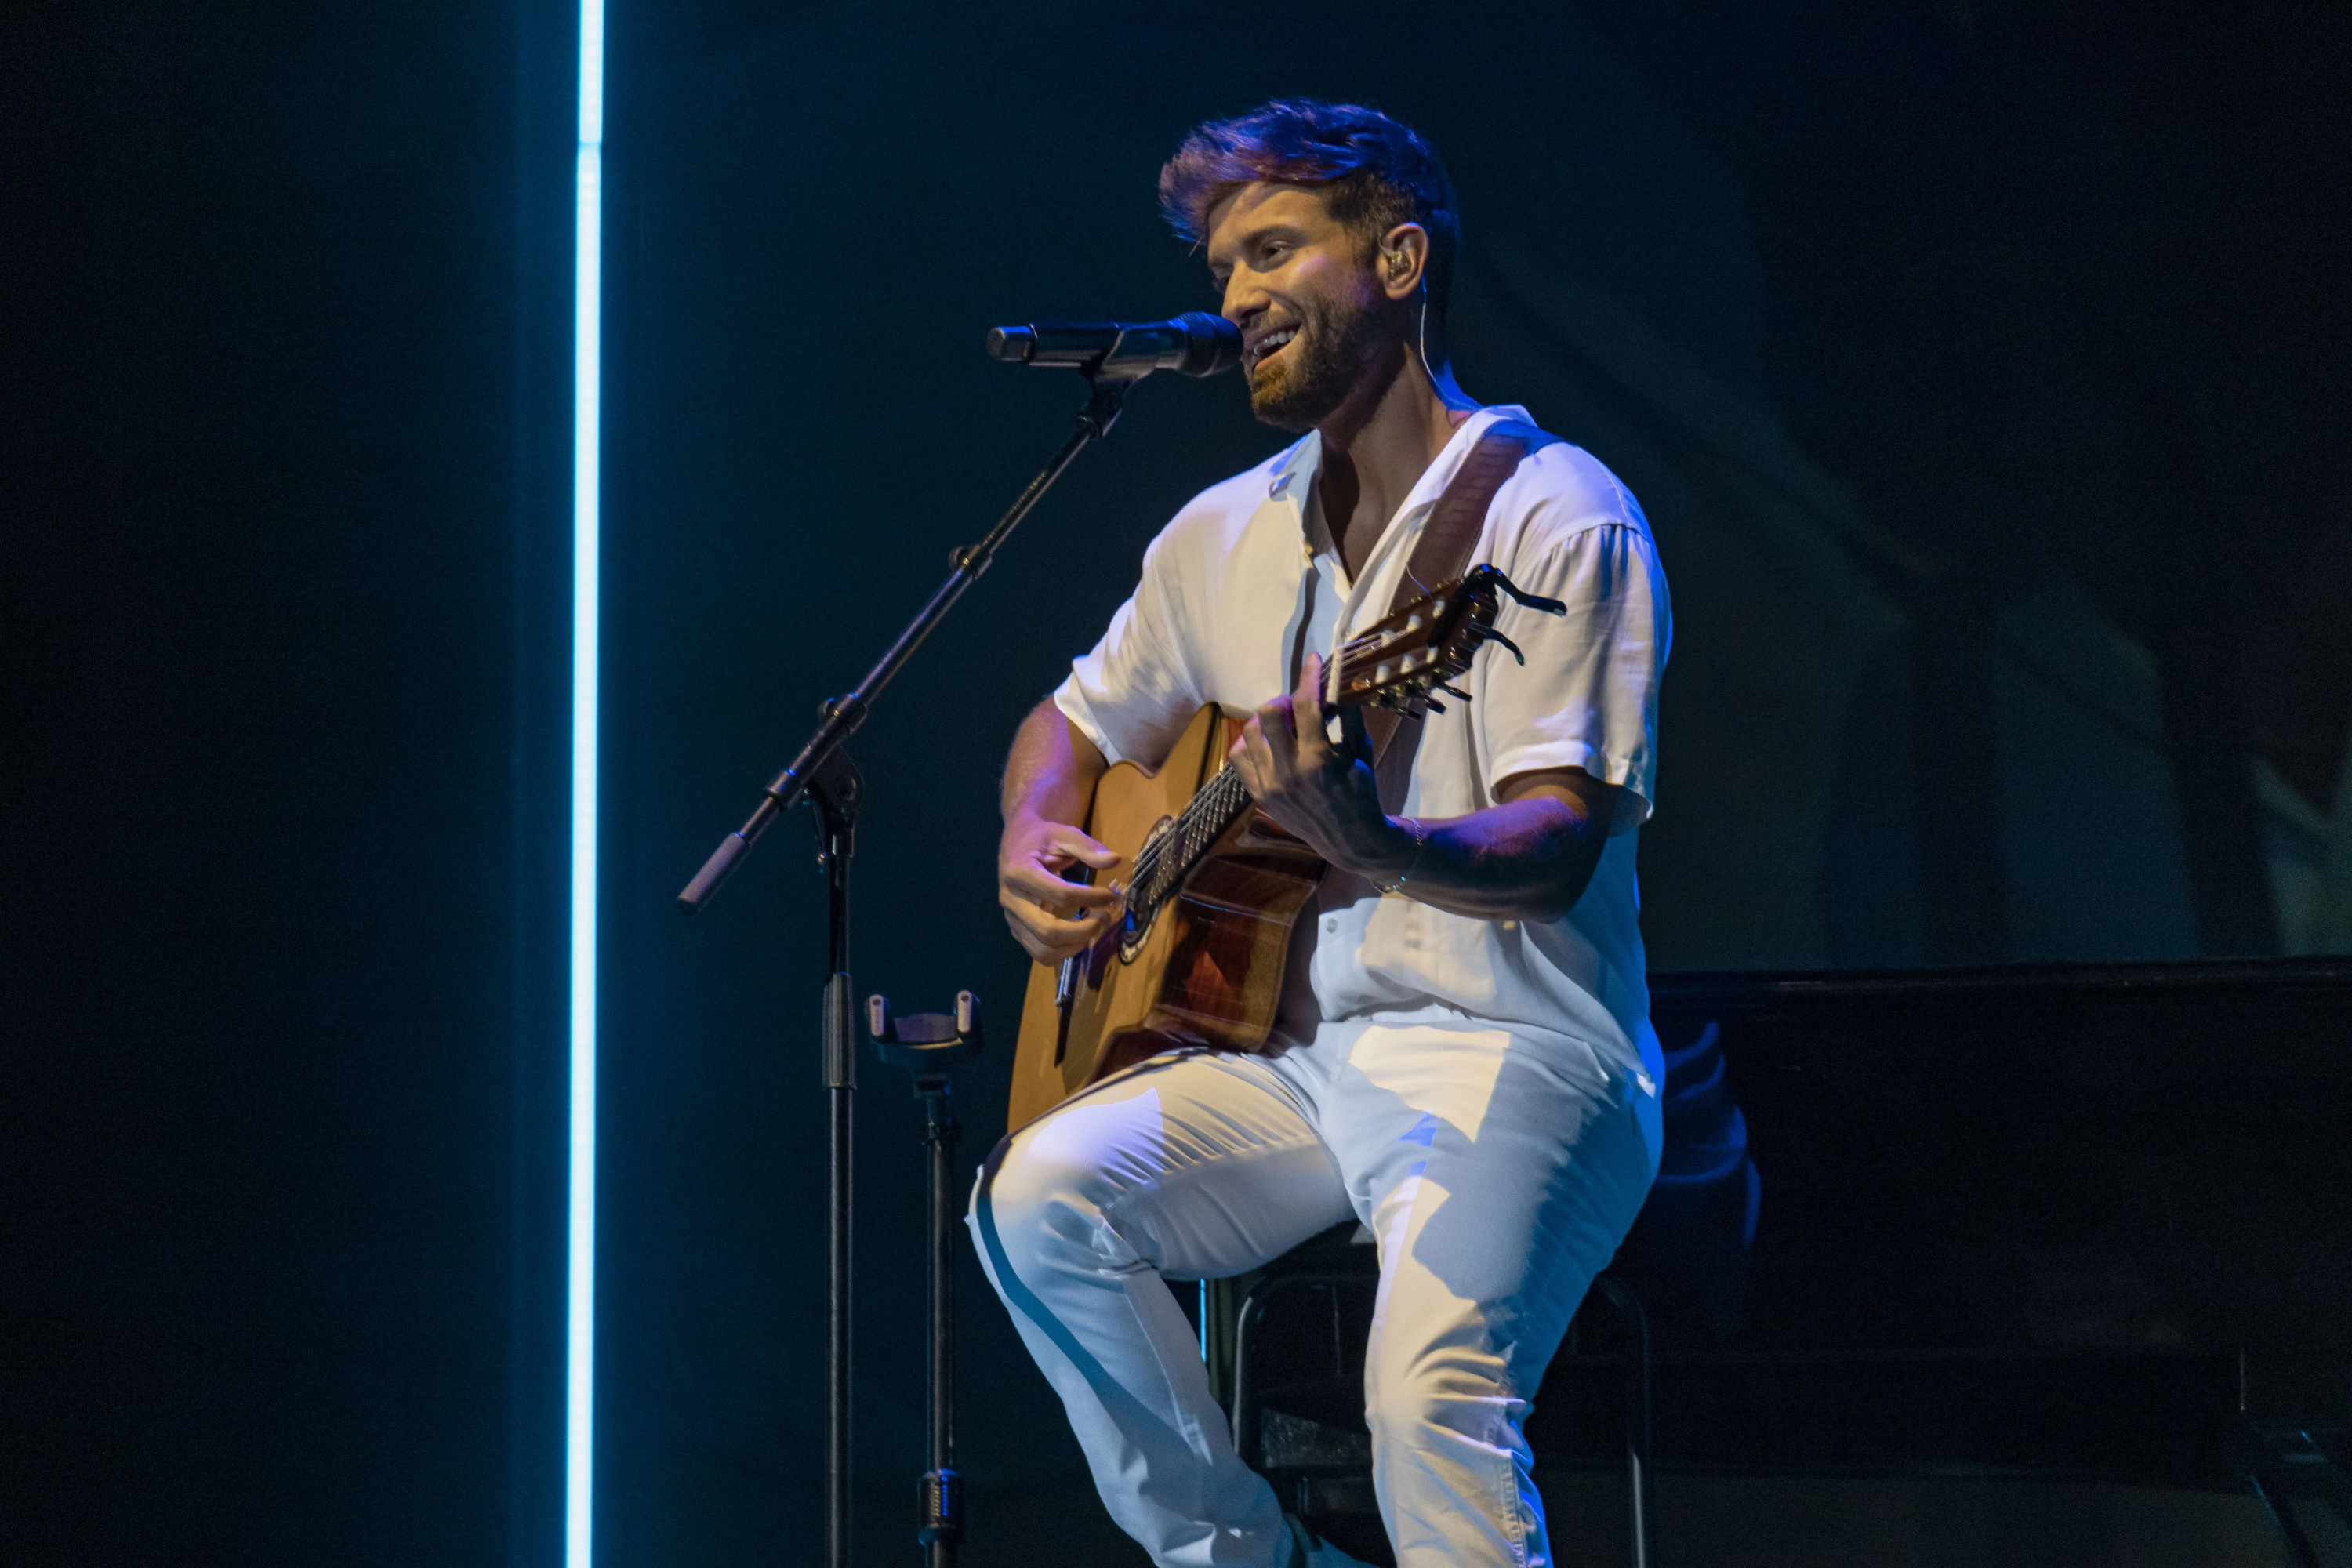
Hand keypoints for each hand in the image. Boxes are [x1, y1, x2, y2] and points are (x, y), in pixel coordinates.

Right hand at [998, 812, 1124, 962]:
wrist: (1014, 845)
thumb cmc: (1040, 839)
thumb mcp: (1063, 834)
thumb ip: (1087, 847)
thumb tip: (1114, 860)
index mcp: (1019, 873)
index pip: (1061, 894)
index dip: (1091, 897)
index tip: (1111, 894)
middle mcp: (1011, 900)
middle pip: (1048, 931)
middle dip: (1084, 930)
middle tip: (1105, 917)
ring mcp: (1012, 919)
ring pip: (1043, 951)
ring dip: (1076, 946)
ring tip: (1096, 928)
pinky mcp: (1017, 930)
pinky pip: (1040, 953)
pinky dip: (1065, 951)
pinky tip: (1082, 936)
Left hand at [1228, 652, 1411, 878]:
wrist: (1349, 838)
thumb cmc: (1361, 791)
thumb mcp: (1361, 751)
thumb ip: (1347, 715)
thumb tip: (1335, 683)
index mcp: (1319, 759)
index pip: (1307, 705)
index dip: (1308, 676)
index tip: (1312, 660)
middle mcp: (1290, 771)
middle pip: (1268, 714)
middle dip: (1283, 700)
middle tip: (1297, 705)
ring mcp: (1270, 784)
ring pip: (1249, 734)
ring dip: (1265, 720)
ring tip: (1282, 723)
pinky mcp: (1259, 795)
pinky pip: (1239, 758)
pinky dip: (1250, 743)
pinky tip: (1266, 742)